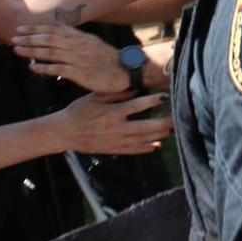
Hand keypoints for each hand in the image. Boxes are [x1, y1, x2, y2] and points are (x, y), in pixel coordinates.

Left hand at [15, 24, 130, 93]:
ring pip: (50, 52)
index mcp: (79, 37)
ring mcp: (78, 58)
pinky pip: (58, 69)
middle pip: (49, 38)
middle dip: (29, 37)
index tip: (21, 28)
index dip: (35, 28)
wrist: (124, 71)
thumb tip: (59, 34)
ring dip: (32, 50)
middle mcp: (77, 45)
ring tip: (16, 49)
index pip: (53, 29)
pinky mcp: (80, 72)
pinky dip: (44, 67)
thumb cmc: (106, 59)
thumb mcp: (91, 43)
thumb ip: (75, 39)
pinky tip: (32, 67)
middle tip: (13, 37)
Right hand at [54, 90, 170, 154]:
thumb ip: (115, 94)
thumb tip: (135, 90)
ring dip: (159, 135)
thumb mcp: (94, 97)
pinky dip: (147, 148)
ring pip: (143, 139)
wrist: (65, 132)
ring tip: (171, 129)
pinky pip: (134, 150)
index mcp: (111, 112)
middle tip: (177, 117)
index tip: (165, 97)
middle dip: (163, 122)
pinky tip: (157, 145)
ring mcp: (116, 141)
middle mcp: (116, 128)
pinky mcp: (114, 150)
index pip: (137, 105)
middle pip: (146, 126)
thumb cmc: (79, 111)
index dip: (153, 101)